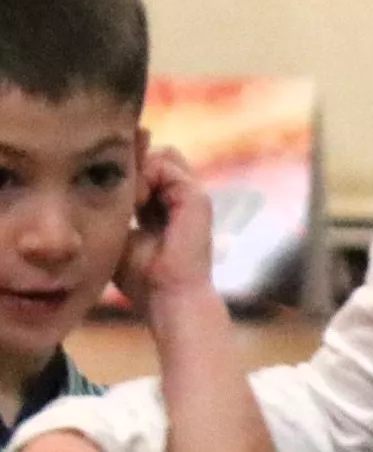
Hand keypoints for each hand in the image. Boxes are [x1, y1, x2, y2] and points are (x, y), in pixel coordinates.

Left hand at [117, 148, 218, 314]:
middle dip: (136, 165)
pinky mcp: (196, 197)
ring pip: (163, 155)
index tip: (106, 185)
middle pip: (159, 155)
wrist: (168, 296)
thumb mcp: (121, 235)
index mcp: (169, 207)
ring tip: (130, 199)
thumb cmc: (142, 276)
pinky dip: (146, 177)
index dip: (130, 169)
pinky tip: (136, 201)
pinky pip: (166, 164)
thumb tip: (97, 187)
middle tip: (119, 191)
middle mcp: (185, 198)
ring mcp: (193, 196)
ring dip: (141, 170)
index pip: (150, 169)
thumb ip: (117, 209)